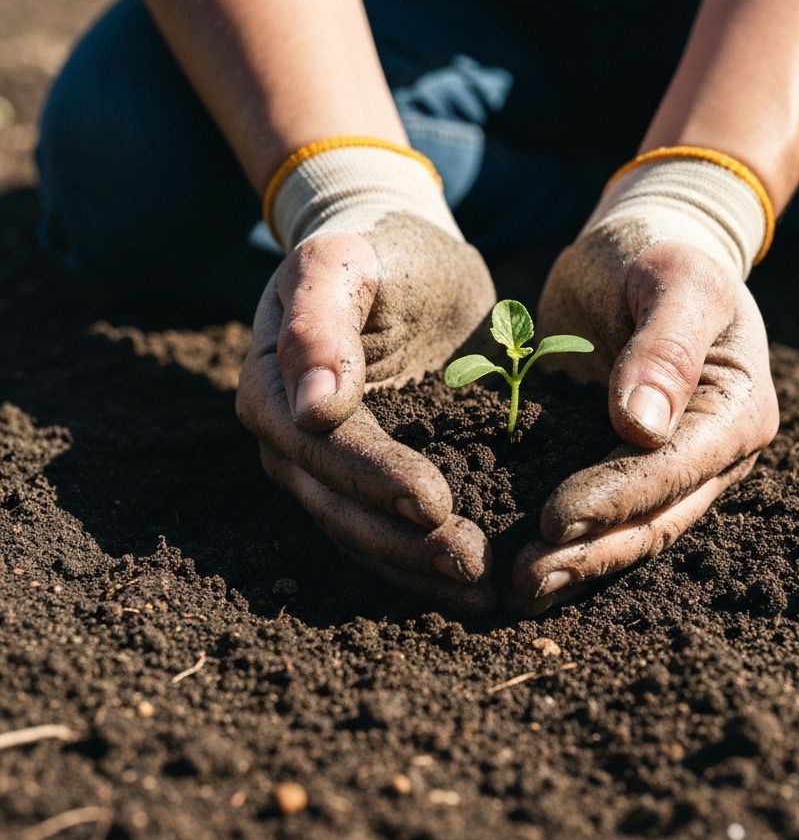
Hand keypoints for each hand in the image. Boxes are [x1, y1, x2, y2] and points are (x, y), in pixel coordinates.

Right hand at [237, 215, 497, 611]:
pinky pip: (390, 527)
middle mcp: (290, 438)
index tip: (435, 503)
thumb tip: (311, 408)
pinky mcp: (371, 478)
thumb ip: (318, 318)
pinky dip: (428, 559)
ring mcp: (327, 465)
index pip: (322, 446)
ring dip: (418, 566)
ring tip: (482, 589)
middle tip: (472, 565)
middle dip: (403, 541)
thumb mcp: (345, 260)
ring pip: (362, 532)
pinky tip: (476, 584)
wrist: (402, 260)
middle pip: (338, 505)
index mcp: (274, 384)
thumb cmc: (376, 250)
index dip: (374, 479)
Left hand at [507, 227, 778, 613]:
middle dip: (590, 553)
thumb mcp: (674, 279)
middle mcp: (710, 453)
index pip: (674, 469)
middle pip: (653, 518)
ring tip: (519, 590)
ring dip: (576, 563)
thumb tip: (641, 426)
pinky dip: (565, 540)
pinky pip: (599, 511)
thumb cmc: (663, 253)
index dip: (615, 498)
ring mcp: (669, 466)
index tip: (553, 518)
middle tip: (525, 581)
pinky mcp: (624, 463)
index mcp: (736, 411)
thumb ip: (665, 346)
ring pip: (627, 530)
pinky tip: (520, 563)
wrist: (640, 252)